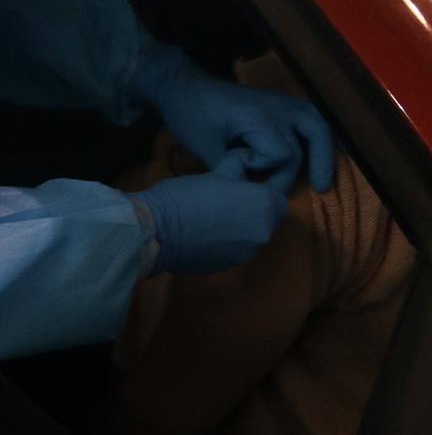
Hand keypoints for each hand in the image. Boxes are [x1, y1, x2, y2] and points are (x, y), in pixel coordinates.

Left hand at [132, 44, 333, 193]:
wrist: (183, 86)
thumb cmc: (190, 116)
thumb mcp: (205, 148)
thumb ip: (231, 171)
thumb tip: (249, 195)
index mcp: (260, 118)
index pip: (283, 155)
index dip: (265, 169)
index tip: (240, 166)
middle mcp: (279, 108)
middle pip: (307, 144)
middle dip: (306, 169)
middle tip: (310, 192)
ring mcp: (283, 102)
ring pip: (319, 126)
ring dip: (324, 153)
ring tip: (323, 180)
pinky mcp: (281, 102)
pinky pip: (313, 117)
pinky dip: (322, 135)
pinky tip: (326, 154)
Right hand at [134, 165, 290, 275]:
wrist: (156, 231)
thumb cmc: (186, 196)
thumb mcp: (212, 175)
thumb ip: (234, 172)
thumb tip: (240, 167)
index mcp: (264, 206)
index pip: (278, 200)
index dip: (261, 194)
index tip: (243, 189)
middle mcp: (263, 232)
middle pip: (266, 221)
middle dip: (252, 213)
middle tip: (226, 203)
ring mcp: (246, 254)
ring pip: (250, 238)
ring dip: (238, 230)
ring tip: (212, 221)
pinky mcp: (228, 267)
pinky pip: (233, 251)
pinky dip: (223, 244)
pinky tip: (202, 236)